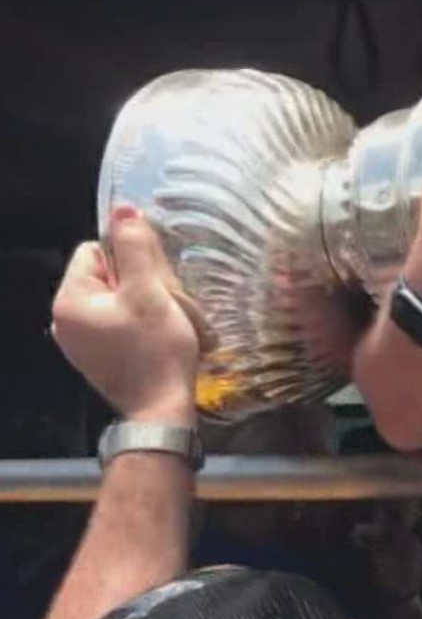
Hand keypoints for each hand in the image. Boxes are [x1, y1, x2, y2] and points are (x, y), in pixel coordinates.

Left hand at [51, 208, 204, 424]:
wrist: (160, 410)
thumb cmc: (156, 350)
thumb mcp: (150, 292)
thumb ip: (135, 247)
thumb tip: (122, 208)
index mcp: (69, 299)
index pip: (95, 251)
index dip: (128, 258)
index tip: (154, 281)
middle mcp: (62, 319)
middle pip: (102, 276)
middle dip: (135, 282)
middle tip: (161, 304)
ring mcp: (76, 342)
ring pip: (110, 300)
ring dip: (138, 304)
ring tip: (160, 323)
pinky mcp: (93, 358)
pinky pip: (112, 324)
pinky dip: (134, 325)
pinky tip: (152, 340)